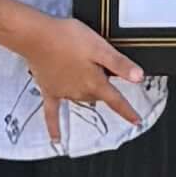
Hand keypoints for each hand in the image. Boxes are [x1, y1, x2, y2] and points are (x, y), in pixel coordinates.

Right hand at [17, 9, 156, 123]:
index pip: (116, 102)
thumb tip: (139, 77)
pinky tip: (56, 139)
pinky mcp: (49, 90)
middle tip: (104, 72)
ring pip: (81, 98)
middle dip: (105, 89)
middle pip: (99, 96)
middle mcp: (80, 92)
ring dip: (87, 94)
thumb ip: (120, 64)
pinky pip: (52, 113)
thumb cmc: (66, 39)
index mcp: (94, 83)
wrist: (36, 37)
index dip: (128, 112)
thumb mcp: (99, 47)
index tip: (137, 121)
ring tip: (87, 78)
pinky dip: (55, 127)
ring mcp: (63, 93)